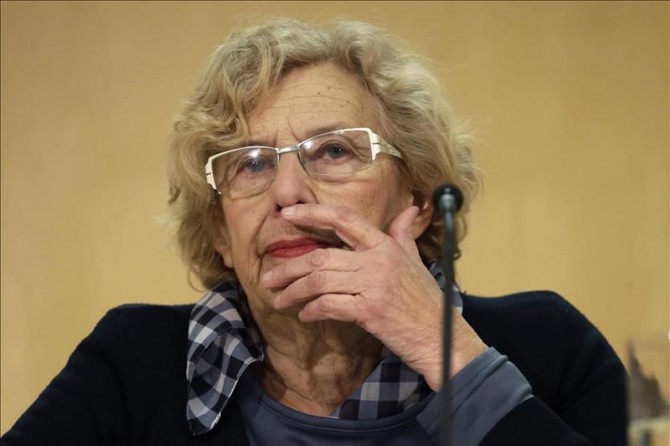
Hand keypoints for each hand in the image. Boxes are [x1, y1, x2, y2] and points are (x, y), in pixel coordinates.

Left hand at [261, 204, 486, 389]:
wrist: (441, 337)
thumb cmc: (426, 300)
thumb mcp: (415, 262)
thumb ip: (404, 235)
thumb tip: (411, 210)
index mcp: (385, 245)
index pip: (343, 220)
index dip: (312, 214)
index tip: (288, 214)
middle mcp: (377, 260)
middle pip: (321, 257)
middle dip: (289, 268)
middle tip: (270, 278)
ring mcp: (373, 285)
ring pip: (319, 281)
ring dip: (294, 291)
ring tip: (280, 299)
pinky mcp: (369, 311)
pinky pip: (329, 305)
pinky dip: (312, 310)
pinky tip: (305, 315)